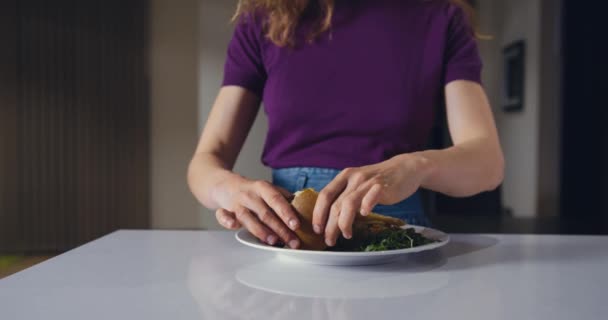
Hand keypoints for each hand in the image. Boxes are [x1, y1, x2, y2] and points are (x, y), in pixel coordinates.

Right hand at [212, 175, 300, 248]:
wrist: (224, 184)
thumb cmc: (252, 192)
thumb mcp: (268, 190)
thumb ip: (283, 198)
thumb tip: (305, 208)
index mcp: (263, 188)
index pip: (276, 200)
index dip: (286, 212)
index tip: (297, 225)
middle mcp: (250, 195)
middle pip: (266, 213)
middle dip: (281, 229)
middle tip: (293, 242)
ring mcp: (237, 204)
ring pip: (248, 219)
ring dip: (261, 231)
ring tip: (274, 242)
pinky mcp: (225, 211)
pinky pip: (224, 216)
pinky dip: (227, 221)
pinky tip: (234, 226)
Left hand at [312, 154, 433, 245]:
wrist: (406, 168)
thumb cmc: (380, 180)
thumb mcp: (358, 182)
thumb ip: (346, 194)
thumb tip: (330, 217)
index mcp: (345, 176)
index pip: (325, 195)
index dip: (318, 213)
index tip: (316, 229)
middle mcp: (354, 177)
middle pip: (335, 204)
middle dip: (329, 225)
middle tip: (329, 239)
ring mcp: (368, 181)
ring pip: (349, 203)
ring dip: (344, 222)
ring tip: (345, 234)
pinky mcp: (382, 186)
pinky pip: (371, 197)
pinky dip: (366, 206)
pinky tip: (364, 215)